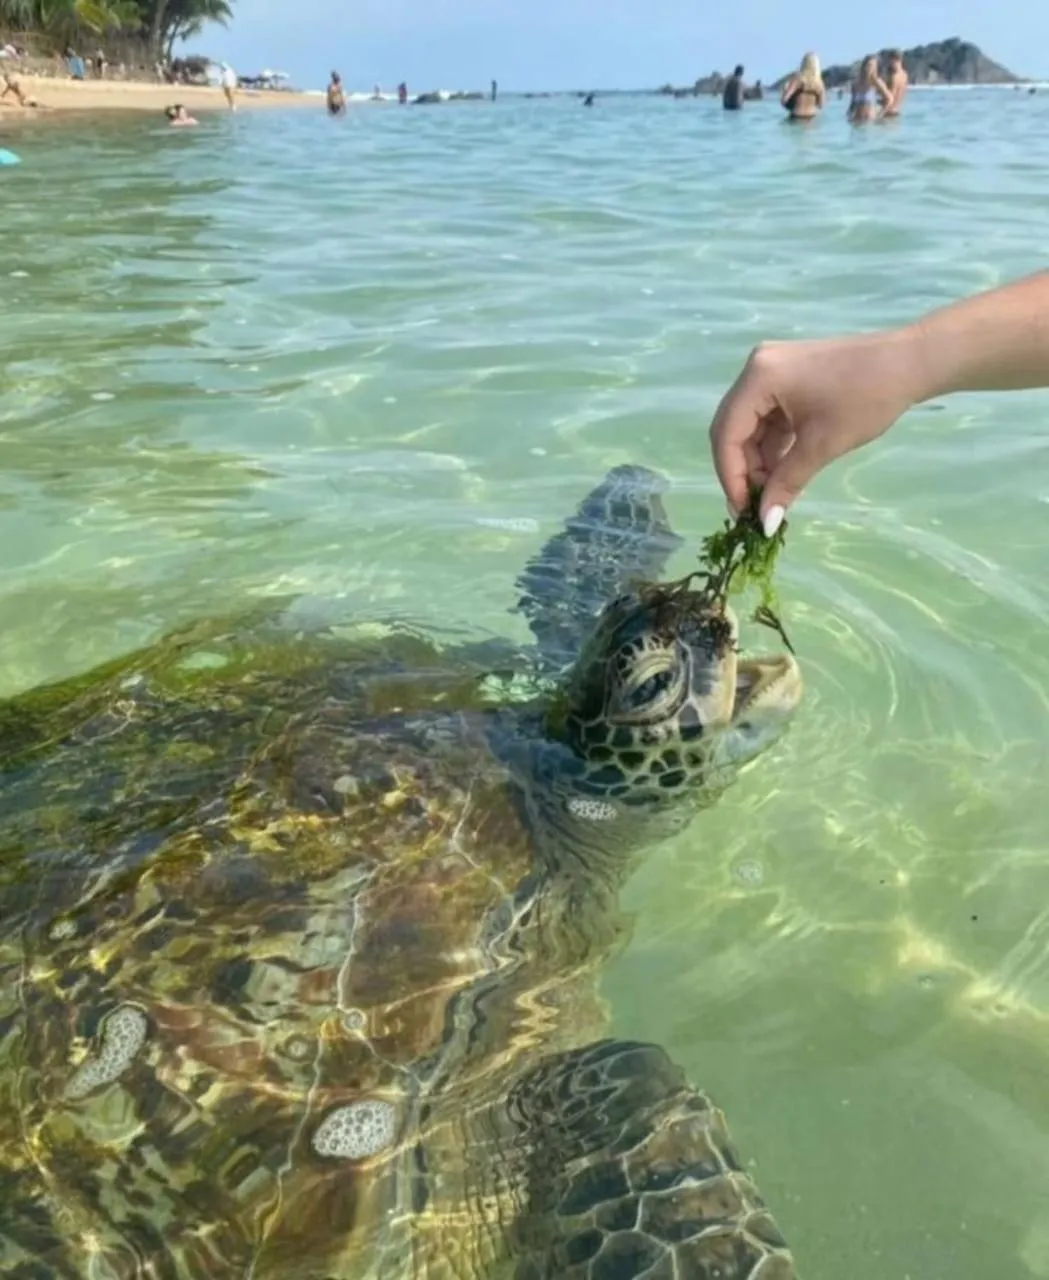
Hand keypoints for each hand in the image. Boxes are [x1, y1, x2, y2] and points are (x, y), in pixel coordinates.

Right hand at [708, 332, 920, 534]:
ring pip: (749, 427)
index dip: (731, 477)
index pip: (727, 434)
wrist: (909, 363)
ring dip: (758, 461)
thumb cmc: (867, 399)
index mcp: (759, 378)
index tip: (743, 511)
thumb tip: (765, 523)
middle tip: (753, 508)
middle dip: (742, 471)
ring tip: (772, 494)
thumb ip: (786, 483)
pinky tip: (782, 472)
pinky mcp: (787, 379)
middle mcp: (756, 369)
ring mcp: (771, 372)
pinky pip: (768, 418)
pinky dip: (773, 447)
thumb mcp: (821, 445)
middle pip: (732, 429)